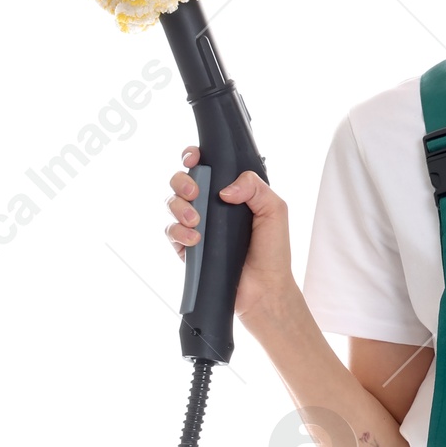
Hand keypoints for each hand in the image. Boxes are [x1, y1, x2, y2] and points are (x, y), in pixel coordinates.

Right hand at [164, 146, 292, 327]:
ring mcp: (196, 226)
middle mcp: (209, 206)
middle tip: (195, 193)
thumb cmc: (272, 251)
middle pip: (180, 181)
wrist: (264, 289)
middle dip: (182, 181)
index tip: (194, 159)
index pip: (204, 166)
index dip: (193, 157)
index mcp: (229, 192)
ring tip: (196, 221)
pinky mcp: (186, 248)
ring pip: (171, 204)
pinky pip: (171, 231)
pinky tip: (195, 240)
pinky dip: (178, 231)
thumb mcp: (274, 210)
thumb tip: (225, 189)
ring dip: (178, 207)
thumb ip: (255, 187)